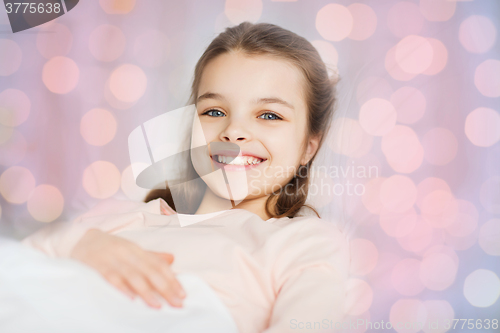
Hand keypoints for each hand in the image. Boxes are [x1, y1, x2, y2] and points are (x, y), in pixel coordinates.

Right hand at [70, 229, 185, 308]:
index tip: (182, 294)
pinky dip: (121, 288)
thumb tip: (172, 259)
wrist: (80, 240)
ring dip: (146, 291)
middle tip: (177, 303)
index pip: (158, 265)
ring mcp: (111, 259)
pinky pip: (110, 278)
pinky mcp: (96, 266)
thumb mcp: (131, 250)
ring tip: (157, 305)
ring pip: (132, 276)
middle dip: (165, 288)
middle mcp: (126, 253)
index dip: (171, 279)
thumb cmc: (110, 249)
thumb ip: (150, 257)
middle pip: (149, 271)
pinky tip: (130, 299)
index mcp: (137, 249)